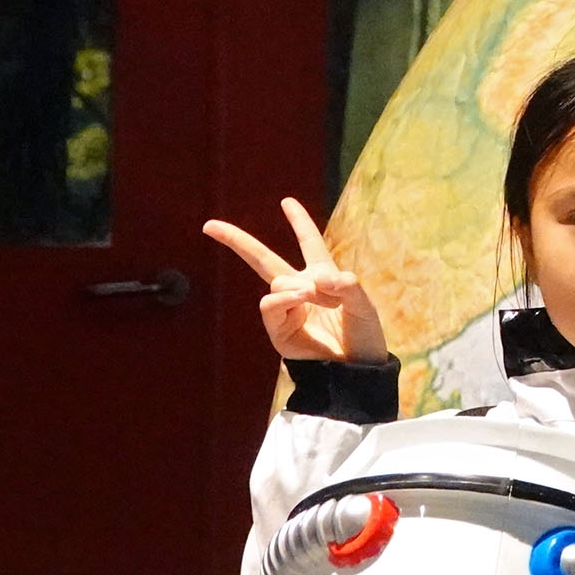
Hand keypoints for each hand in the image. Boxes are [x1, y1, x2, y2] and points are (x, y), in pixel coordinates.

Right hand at [204, 197, 389, 364]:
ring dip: (294, 284)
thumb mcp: (364, 306)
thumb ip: (347, 286)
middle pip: (264, 259)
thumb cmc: (364, 338)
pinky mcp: (278, 330)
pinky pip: (270, 303)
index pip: (309, 243)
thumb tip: (317, 278)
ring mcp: (287, 309)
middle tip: (209, 225)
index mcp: (323, 277)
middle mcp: (301, 289)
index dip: (299, 222)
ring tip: (313, 296)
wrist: (357, 372)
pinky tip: (303, 299)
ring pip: (274, 280)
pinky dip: (286, 296)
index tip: (286, 201)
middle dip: (237, 241)